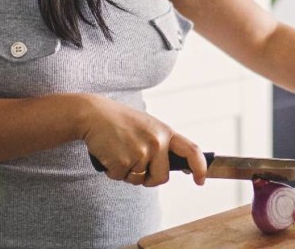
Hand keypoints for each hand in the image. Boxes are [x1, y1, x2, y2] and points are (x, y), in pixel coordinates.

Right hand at [79, 94, 206, 186]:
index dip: (200, 167)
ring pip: (139, 180)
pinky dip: (113, 171)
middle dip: (149, 178)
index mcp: (165, 132)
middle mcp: (157, 142)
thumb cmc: (120, 122)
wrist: (94, 114)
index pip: (192, 151)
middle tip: (134, 162)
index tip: (200, 180)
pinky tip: (110, 154)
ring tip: (120, 151)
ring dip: (128, 173)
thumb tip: (179, 166)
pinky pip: (121, 178)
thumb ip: (162, 144)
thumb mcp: (148, 127)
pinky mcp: (124, 161)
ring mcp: (141, 151)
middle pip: (162, 177)